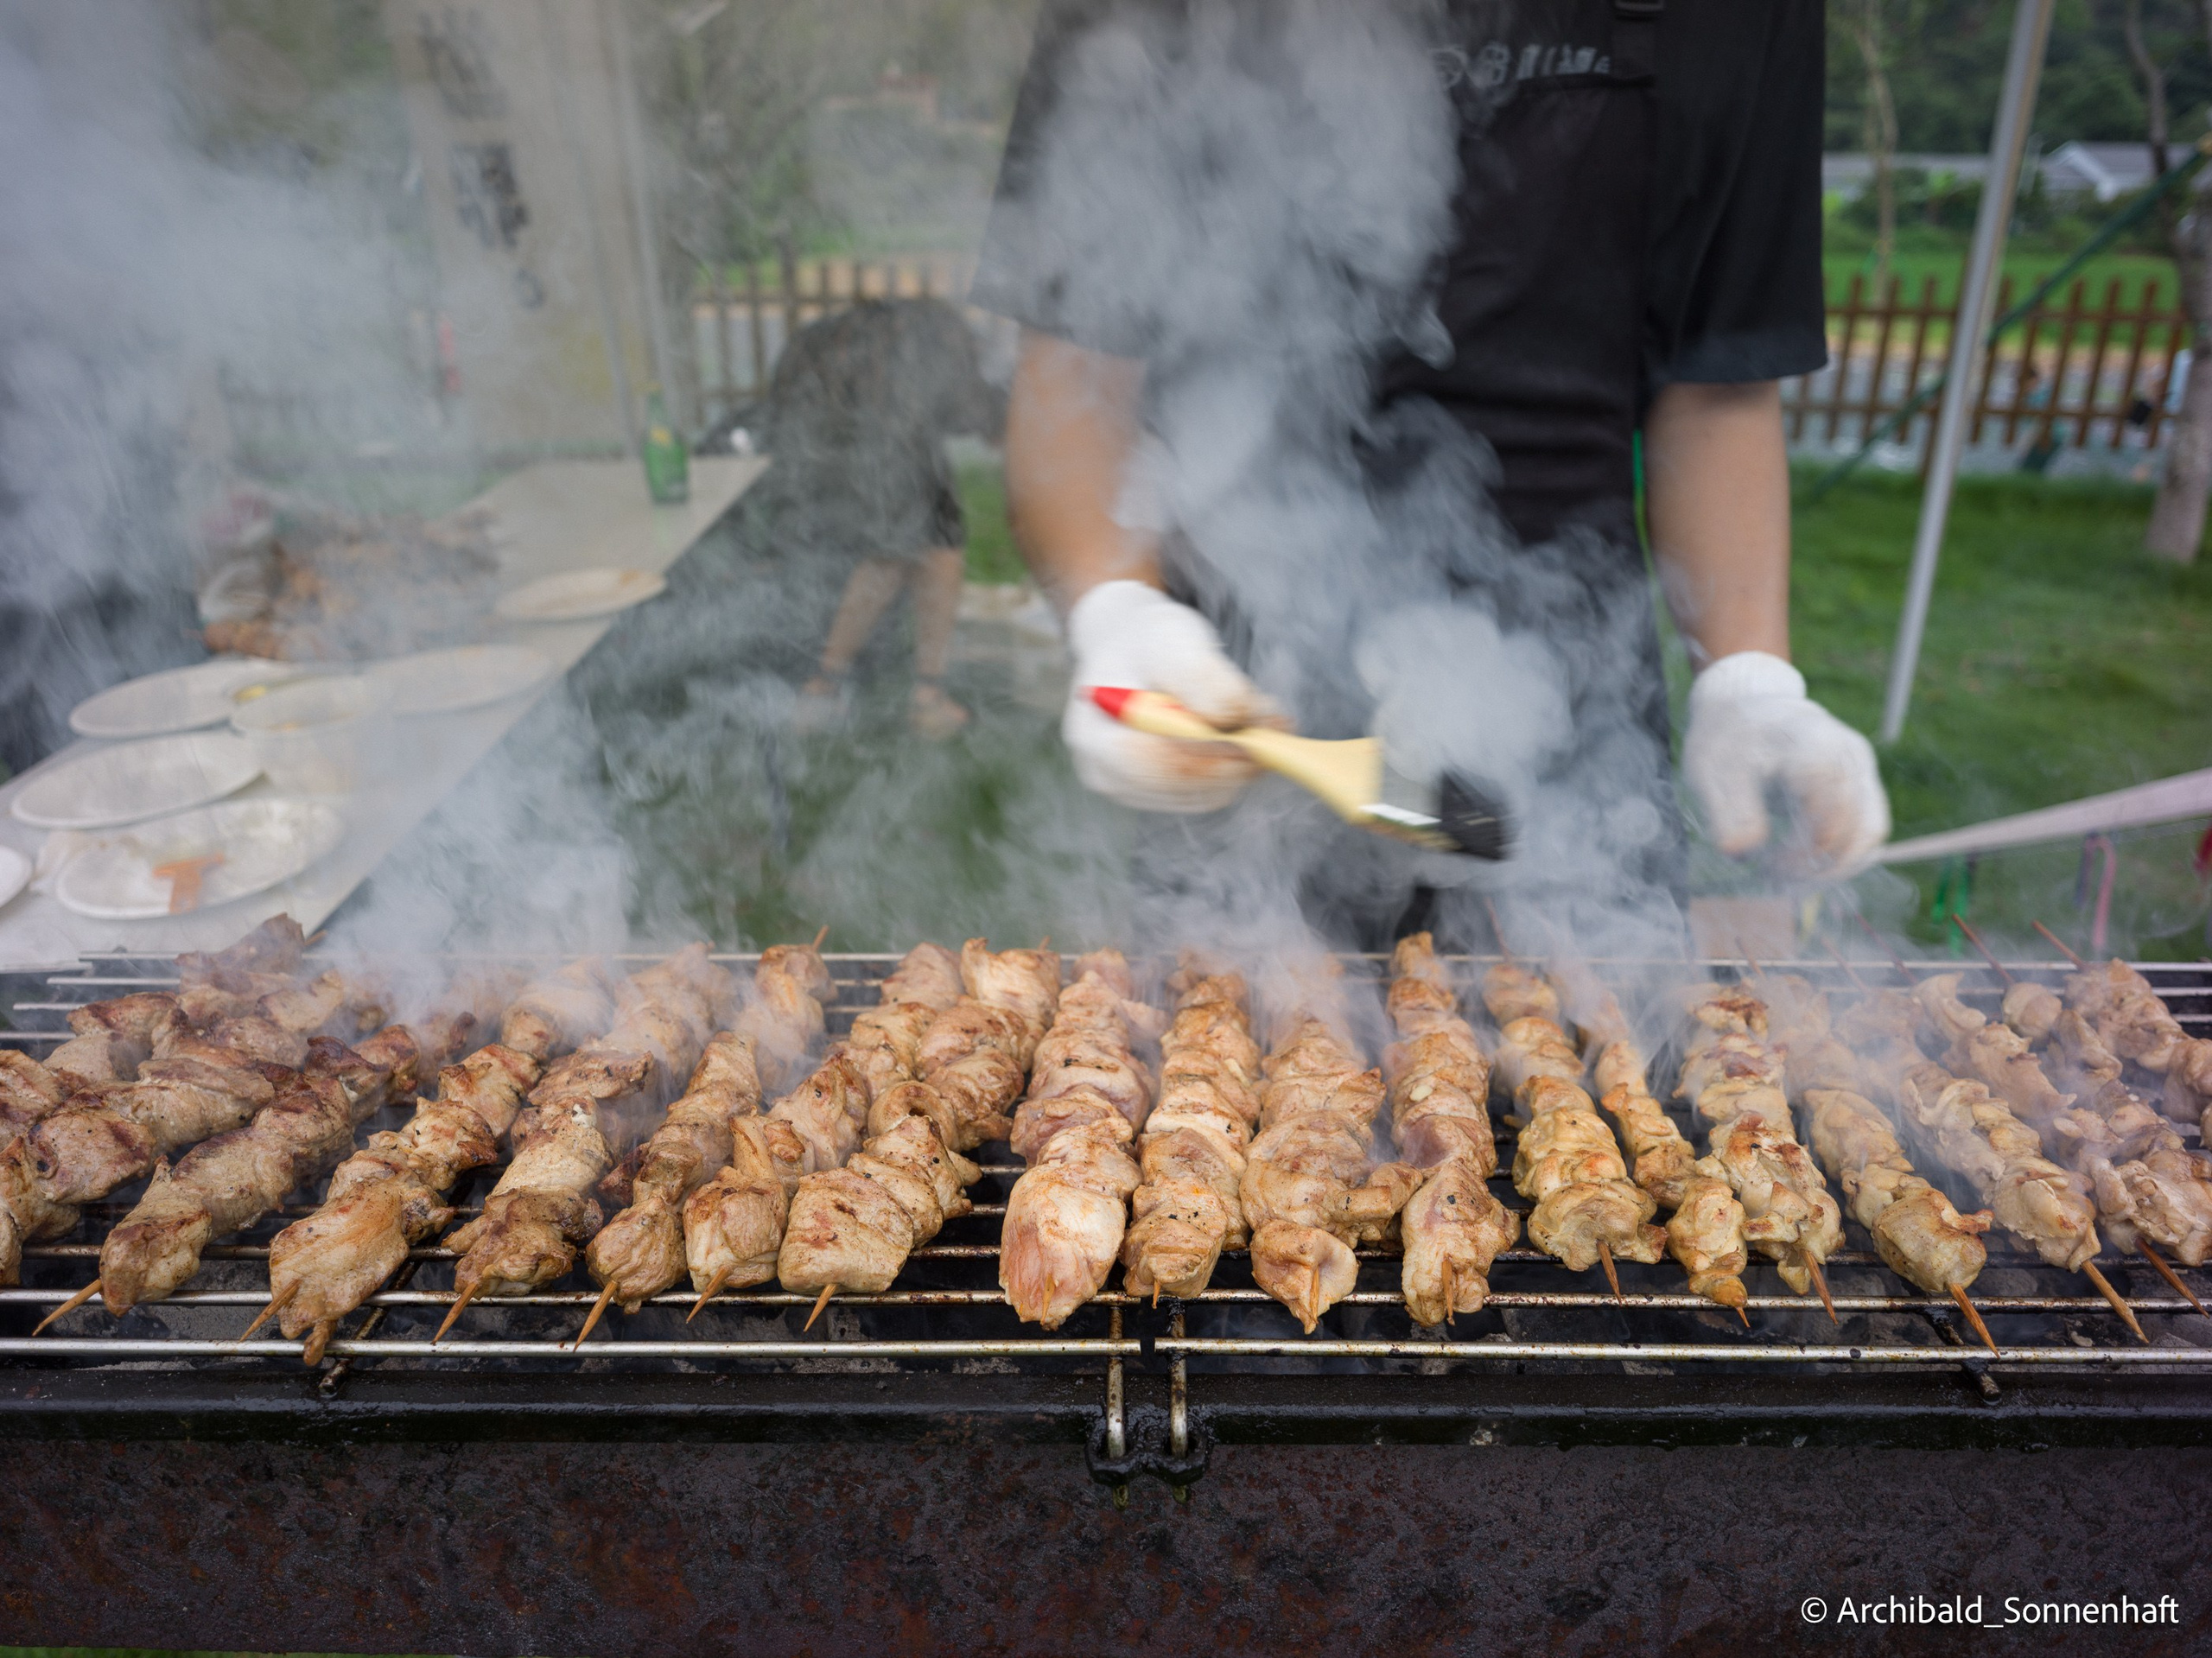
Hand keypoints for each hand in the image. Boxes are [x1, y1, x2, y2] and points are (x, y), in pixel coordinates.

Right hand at [1063, 580, 1281, 811]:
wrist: (1135, 652)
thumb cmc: (1150, 642)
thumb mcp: (1175, 640)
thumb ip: (1202, 676)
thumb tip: (1235, 718)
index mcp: (1092, 734)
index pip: (1153, 761)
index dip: (1208, 752)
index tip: (1258, 734)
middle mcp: (1104, 773)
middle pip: (1182, 785)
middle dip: (1235, 757)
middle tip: (1279, 723)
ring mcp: (1131, 791)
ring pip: (1204, 794)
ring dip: (1244, 761)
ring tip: (1265, 717)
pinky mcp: (1160, 796)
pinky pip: (1210, 794)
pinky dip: (1238, 767)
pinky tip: (1249, 733)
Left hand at [1681, 651, 1889, 876]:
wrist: (1746, 706)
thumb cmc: (1727, 738)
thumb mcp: (1712, 771)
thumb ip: (1729, 811)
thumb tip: (1742, 853)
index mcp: (1812, 746)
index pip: (1831, 814)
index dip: (1806, 852)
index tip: (1767, 864)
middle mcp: (1848, 755)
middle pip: (1858, 829)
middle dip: (1819, 866)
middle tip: (1775, 876)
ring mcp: (1861, 767)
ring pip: (1871, 833)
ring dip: (1836, 866)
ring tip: (1789, 876)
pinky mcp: (1862, 780)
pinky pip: (1868, 827)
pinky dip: (1843, 854)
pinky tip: (1805, 864)